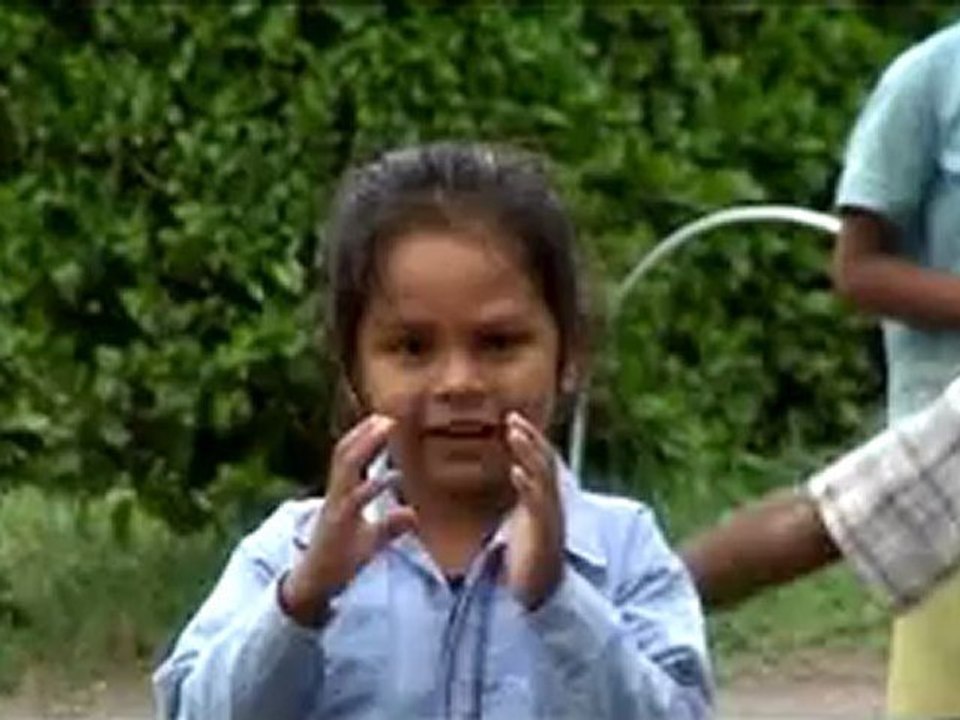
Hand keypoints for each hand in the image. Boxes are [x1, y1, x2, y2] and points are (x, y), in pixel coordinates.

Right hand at [281, 414, 416, 625]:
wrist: (314, 583)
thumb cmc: (340, 559)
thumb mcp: (371, 541)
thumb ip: (390, 525)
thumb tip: (413, 515)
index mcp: (341, 495)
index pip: (348, 458)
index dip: (362, 437)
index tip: (382, 420)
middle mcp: (336, 495)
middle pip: (345, 453)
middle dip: (363, 433)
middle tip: (387, 416)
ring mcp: (336, 507)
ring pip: (347, 466)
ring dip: (365, 444)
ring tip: (385, 428)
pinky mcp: (339, 523)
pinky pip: (355, 498)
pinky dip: (373, 485)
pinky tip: (392, 476)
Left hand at [503, 411, 564, 610]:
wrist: (541, 595)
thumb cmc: (527, 560)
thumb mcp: (519, 525)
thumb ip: (515, 505)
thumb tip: (501, 486)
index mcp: (544, 501)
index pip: (542, 462)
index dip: (532, 440)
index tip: (513, 419)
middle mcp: (551, 505)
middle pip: (545, 463)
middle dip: (531, 439)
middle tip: (512, 418)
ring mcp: (549, 519)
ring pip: (543, 479)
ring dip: (529, 454)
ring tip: (514, 434)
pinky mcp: (544, 535)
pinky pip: (538, 506)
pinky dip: (528, 487)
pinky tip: (516, 472)